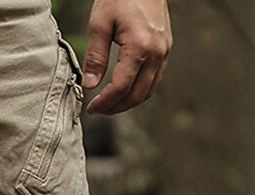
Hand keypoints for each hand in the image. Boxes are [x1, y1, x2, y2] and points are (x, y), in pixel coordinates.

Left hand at [83, 0, 172, 114]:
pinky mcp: (165, 48)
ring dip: (128, 102)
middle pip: (137, 95)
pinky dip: (139, 91)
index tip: (91, 109)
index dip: (104, 103)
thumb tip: (89, 85)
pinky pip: (154, 79)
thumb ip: (95, 57)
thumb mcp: (100, 24)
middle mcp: (157, 51)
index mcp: (140, 46)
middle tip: (99, 110)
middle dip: (116, 108)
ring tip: (109, 104)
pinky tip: (124, 90)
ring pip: (148, 91)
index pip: (121, 87)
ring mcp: (164, 50)